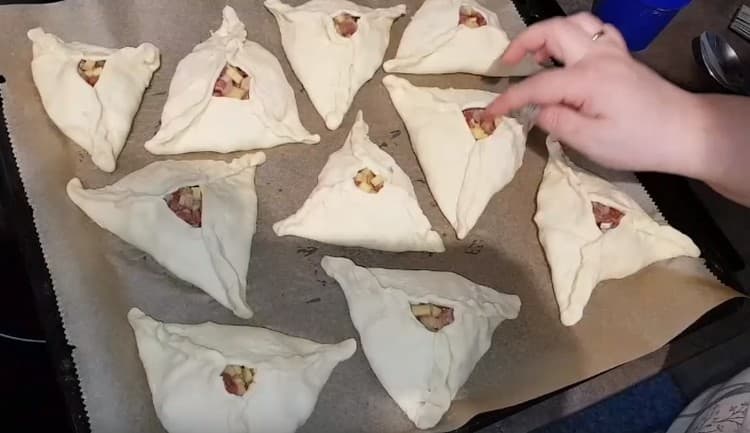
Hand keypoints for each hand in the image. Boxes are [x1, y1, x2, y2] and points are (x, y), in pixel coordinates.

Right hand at [485, 13, 704, 175]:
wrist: (686, 131)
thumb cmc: (639, 142)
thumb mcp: (592, 143)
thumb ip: (558, 123)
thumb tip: (538, 112)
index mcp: (587, 80)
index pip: (537, 85)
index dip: (509, 98)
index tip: (489, 113)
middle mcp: (598, 57)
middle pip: (554, 31)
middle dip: (524, 42)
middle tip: (507, 63)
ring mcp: (613, 53)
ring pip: (576, 23)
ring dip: (550, 32)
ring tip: (537, 54)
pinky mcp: (623, 57)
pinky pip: (596, 31)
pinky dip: (576, 34)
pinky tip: (571, 53)